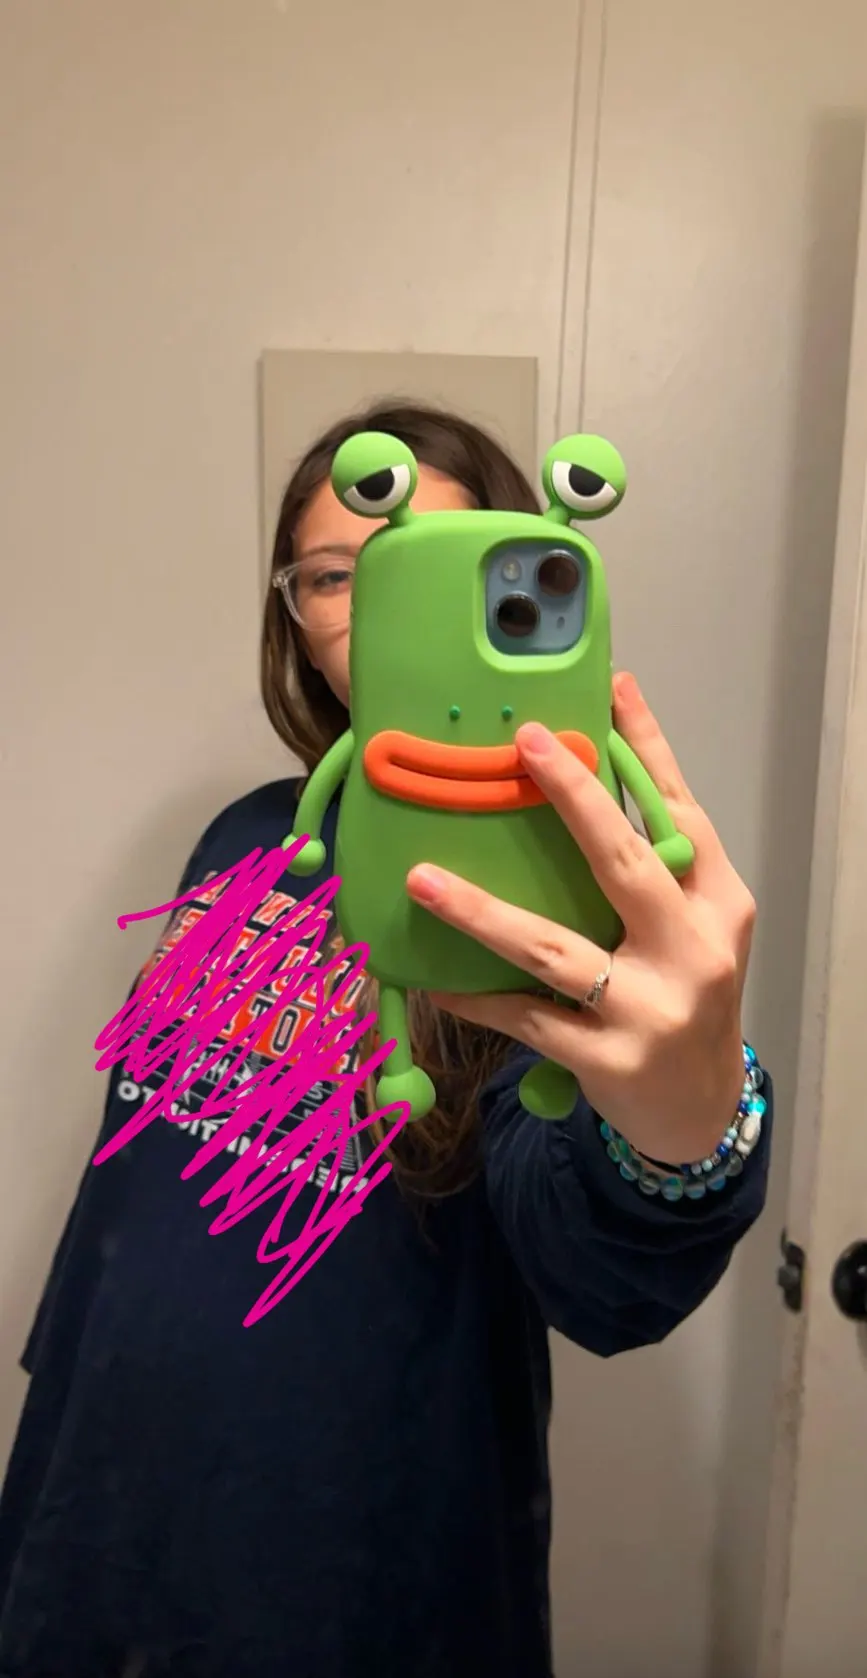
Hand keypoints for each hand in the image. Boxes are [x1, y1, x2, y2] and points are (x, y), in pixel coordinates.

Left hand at [405, 674, 755, 1164]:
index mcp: (718, 903)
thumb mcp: (692, 927)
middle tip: (524, 745)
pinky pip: (524, 1017)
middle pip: (627, 863)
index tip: (608, 688)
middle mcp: (694, 950)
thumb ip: (652, 863)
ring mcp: (651, 1009)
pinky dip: (474, 995)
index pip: (683, 810)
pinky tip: (428, 977)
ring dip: (482, 912)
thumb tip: (590, 771)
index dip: (647, 748)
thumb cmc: (684, 996)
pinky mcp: (607, 1060)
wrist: (700, 1111)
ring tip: (423, 879)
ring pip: (554, 949)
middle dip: (575, 799)